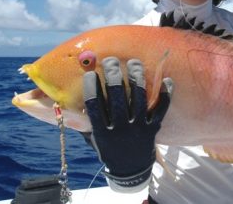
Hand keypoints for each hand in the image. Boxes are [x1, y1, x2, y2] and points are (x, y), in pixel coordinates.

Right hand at [83, 57, 171, 188]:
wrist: (130, 171)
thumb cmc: (108, 148)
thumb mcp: (93, 137)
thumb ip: (86, 119)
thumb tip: (66, 97)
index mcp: (102, 132)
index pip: (94, 106)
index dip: (91, 87)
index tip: (90, 72)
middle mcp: (121, 130)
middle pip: (117, 98)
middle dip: (113, 76)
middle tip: (111, 61)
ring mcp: (139, 128)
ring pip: (139, 99)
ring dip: (137, 78)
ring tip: (134, 63)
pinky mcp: (154, 128)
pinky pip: (161, 109)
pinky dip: (165, 94)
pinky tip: (166, 79)